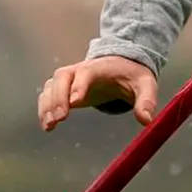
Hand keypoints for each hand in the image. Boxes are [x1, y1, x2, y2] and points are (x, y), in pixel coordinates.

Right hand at [37, 55, 157, 130]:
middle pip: (63, 77)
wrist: (121, 65)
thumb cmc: (132, 76)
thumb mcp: (146, 85)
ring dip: (48, 104)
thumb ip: (146, 101)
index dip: (79, 85)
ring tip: (50, 126)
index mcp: (102, 67)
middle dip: (59, 96)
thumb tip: (146, 120)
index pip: (87, 72)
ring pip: (52, 85)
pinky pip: (48, 94)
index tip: (75, 102)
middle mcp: (81, 69)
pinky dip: (44, 108)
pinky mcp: (64, 88)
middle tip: (61, 118)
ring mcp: (70, 77)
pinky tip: (47, 126)